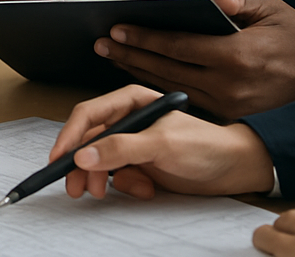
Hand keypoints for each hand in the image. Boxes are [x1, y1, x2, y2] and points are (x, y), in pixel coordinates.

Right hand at [50, 84, 274, 199]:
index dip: (69, 136)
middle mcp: (127, 119)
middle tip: (75, 188)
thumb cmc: (205, 147)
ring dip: (100, 179)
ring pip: (99, 160)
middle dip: (80, 164)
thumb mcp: (161, 145)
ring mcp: (132, 142)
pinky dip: (125, 186)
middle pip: (89, 140)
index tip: (58, 159)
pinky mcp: (140, 164)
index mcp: (130, 101)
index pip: (88, 115)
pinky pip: (117, 176)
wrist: (236, 170)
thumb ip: (120, 149)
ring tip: (105, 193)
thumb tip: (82, 156)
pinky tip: (145, 189)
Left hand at [92, 0, 294, 117]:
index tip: (116, 27)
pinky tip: (139, 72)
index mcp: (236, 56)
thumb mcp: (271, 8)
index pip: (178, 47)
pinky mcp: (229, 114)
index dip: (145, 37)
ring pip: (172, 87)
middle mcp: (229, 85)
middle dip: (130, 54)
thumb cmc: (294, 36)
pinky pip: (185, 99)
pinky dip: (159, 85)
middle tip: (100, 42)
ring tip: (111, 55)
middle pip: (167, 69)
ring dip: (138, 71)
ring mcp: (228, 104)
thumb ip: (238, 0)